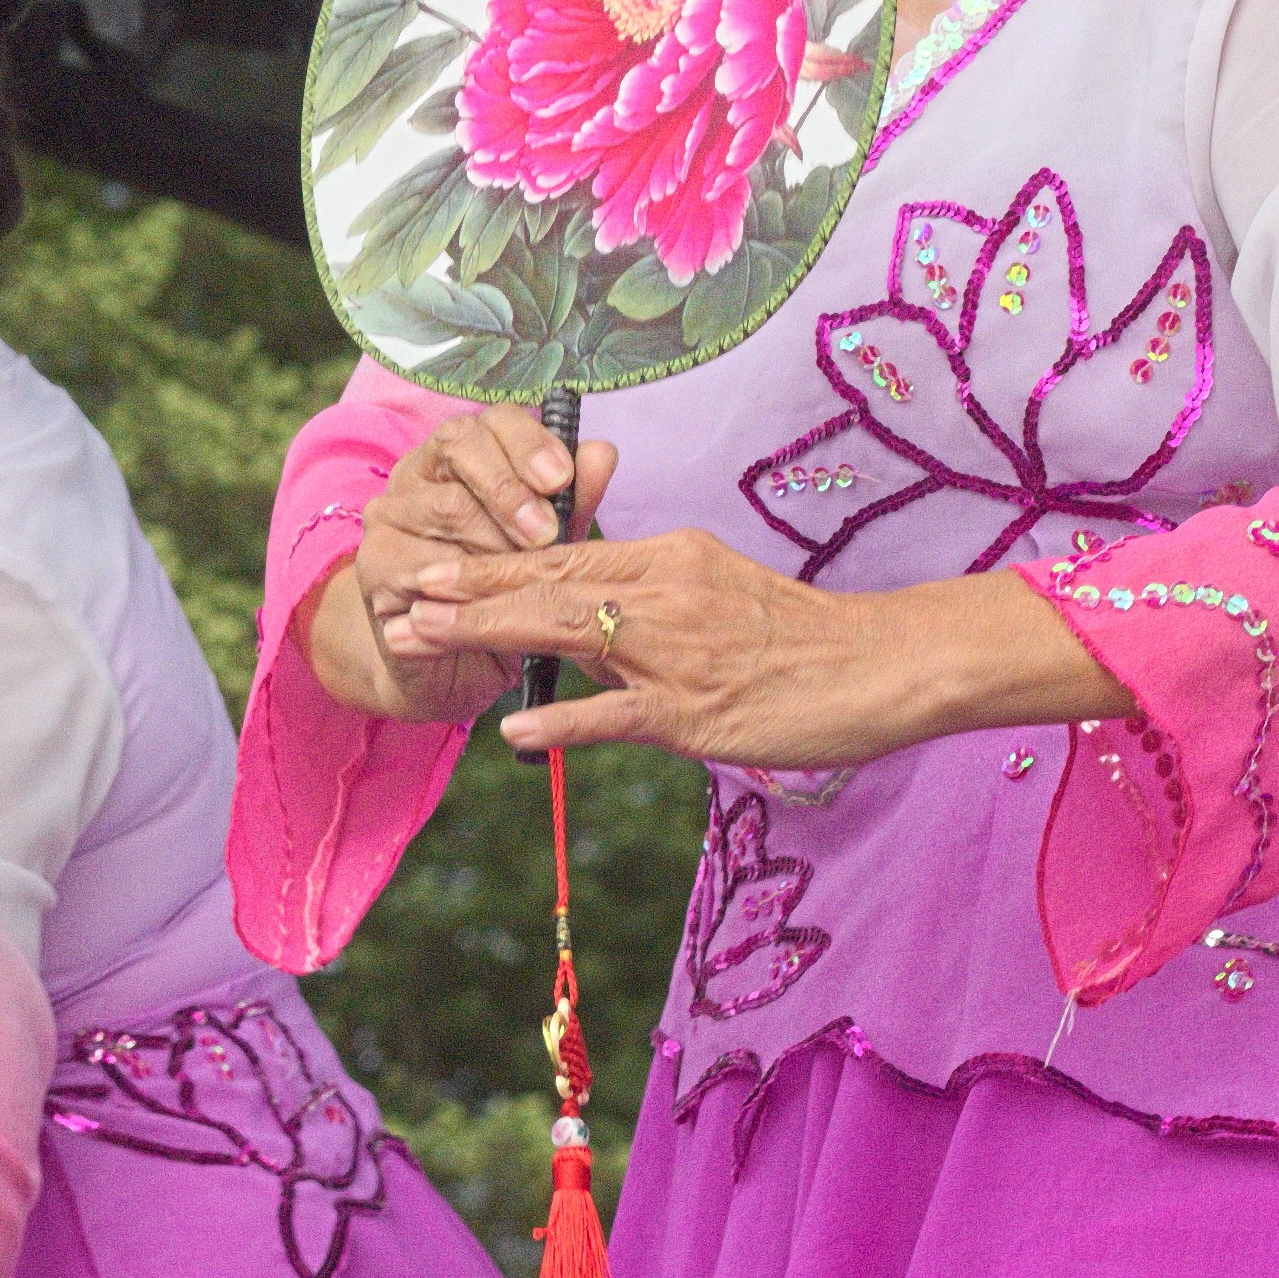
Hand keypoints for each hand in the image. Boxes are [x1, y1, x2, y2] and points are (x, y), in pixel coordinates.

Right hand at [302, 407, 617, 723]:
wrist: (457, 668)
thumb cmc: (507, 595)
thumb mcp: (548, 550)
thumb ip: (572, 502)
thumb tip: (602, 453)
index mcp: (464, 456)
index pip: (490, 419)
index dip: (528, 442)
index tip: (561, 478)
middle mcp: (420, 472)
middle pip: (461, 445)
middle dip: (511, 489)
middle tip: (545, 534)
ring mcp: (390, 515)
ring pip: (446, 505)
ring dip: (495, 543)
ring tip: (523, 576)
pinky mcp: (375, 564)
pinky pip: (422, 563)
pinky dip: (463, 585)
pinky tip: (486, 604)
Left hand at [401, 529, 1131, 766]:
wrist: (883, 663)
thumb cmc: (804, 637)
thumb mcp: (721, 588)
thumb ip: (655, 591)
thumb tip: (591, 602)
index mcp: (669, 558)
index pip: (562, 553)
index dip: (488, 561)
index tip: (430, 562)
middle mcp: (663, 591)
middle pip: (544, 583)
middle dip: (463, 590)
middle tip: (396, 592)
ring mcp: (676, 650)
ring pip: (562, 634)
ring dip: (483, 635)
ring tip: (419, 638)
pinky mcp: (695, 709)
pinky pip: (614, 713)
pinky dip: (560, 718)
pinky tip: (510, 725)